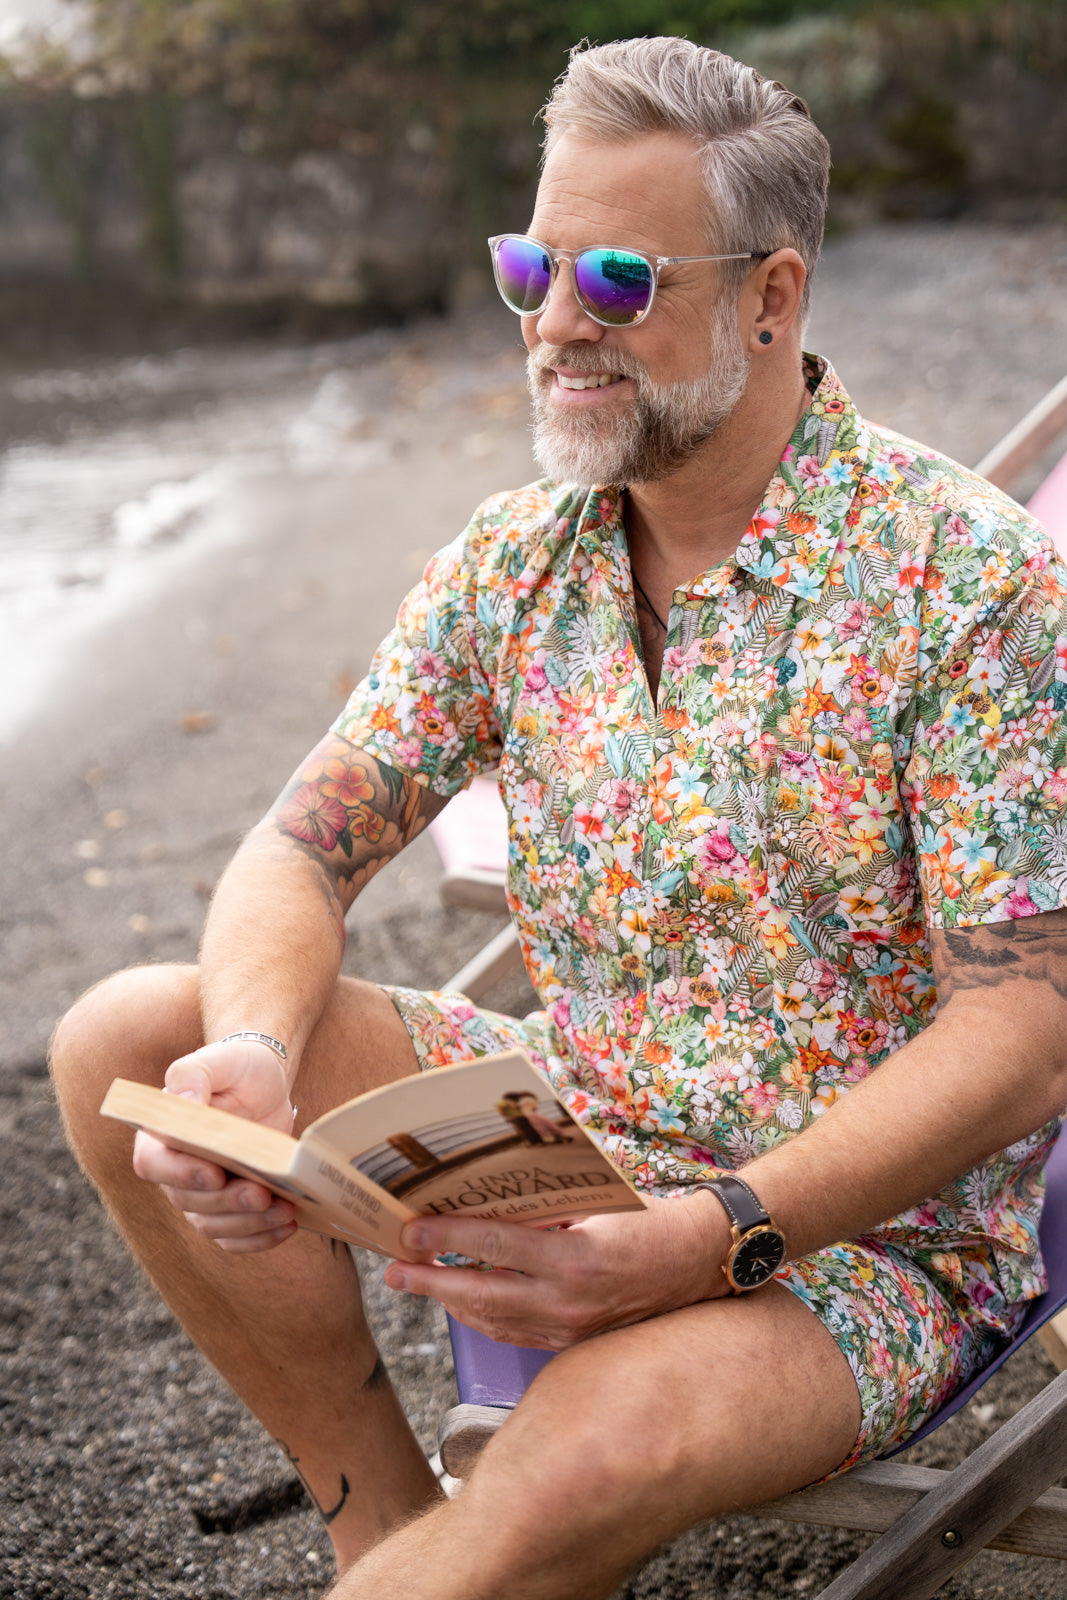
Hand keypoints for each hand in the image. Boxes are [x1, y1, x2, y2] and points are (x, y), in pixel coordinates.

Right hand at [131, 1038, 297, 1253]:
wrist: (263, 1084)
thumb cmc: (235, 1069)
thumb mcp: (217, 1060)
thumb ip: (191, 1075)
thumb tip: (182, 1101)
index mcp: (160, 1135)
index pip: (153, 1164)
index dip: (180, 1174)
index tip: (214, 1173)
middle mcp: (175, 1172)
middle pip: (189, 1202)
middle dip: (228, 1202)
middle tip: (263, 1194)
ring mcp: (201, 1196)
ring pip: (213, 1226)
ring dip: (249, 1224)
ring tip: (285, 1210)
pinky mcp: (229, 1211)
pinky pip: (236, 1238)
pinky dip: (261, 1238)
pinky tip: (288, 1225)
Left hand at [382, 1193, 731, 1348]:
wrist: (694, 1264)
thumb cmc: (646, 1222)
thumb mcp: (595, 1205)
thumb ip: (544, 1211)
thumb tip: (486, 1202)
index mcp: (576, 1257)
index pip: (496, 1245)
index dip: (449, 1237)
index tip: (412, 1229)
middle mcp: (569, 1300)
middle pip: (482, 1293)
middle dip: (430, 1281)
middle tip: (394, 1268)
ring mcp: (570, 1327)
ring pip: (493, 1320)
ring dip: (449, 1301)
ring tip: (415, 1282)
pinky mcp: (572, 1342)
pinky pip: (514, 1332)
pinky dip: (481, 1317)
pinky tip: (461, 1302)